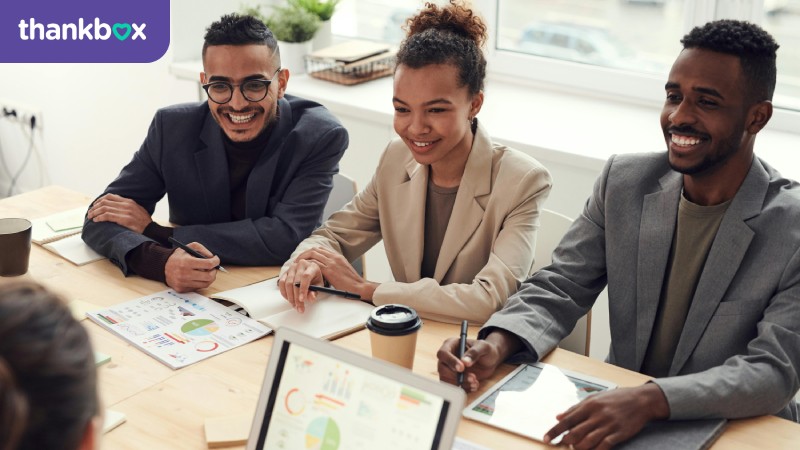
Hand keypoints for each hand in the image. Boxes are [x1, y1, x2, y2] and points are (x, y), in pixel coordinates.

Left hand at [88, 193, 151, 232]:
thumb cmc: (144, 222)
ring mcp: (126, 211)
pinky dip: (100, 217)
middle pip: (105, 202)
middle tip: (90, 212)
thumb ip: (127, 207)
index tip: (95, 205)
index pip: (110, 196)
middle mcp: (126, 204)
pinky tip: (96, 220)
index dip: (99, 200)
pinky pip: (108, 216)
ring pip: (104, 208)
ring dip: (95, 213)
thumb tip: (115, 208)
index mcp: (129, 201)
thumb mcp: (136, 210)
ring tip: (90, 217)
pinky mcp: (125, 219)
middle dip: (95, 207)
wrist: (151, 229)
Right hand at [164, 242, 218, 292]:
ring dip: (209, 278)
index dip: (216, 261)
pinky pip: (198, 288)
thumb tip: (212, 257)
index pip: (208, 264)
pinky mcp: (182, 289)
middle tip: (212, 268)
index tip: (216, 260)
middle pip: (209, 276)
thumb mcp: (189, 247)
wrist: (163, 266)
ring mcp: (183, 283)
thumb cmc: (179, 257)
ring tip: (206, 272)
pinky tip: (198, 277)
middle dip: (214, 271)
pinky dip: (201, 282)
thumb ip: (202, 250)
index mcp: (187, 262)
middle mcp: (184, 274)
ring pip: (205, 284)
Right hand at [278, 258, 322, 312]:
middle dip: (296, 297)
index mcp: (311, 267)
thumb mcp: (319, 285)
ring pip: (287, 283)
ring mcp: (291, 268)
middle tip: (299, 308)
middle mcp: (300, 265)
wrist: (309, 272)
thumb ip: (315, 292)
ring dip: (290, 297)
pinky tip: (289, 299)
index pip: (305, 277)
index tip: (302, 300)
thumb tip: (311, 298)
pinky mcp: (285, 272)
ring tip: (295, 305)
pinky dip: (284, 293)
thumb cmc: (315, 279)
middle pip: (295, 282)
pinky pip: (281, 283)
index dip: (303, 289)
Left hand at [296, 247, 377, 299]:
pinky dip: (307, 266)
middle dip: (304, 254)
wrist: (360, 287)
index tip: (304, 257)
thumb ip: (335, 268)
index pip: (321, 249)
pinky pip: (314, 264)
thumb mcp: (343, 270)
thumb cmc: (352, 283)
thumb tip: (325, 271)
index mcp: (337, 256)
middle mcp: (334, 257)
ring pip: (313, 255)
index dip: (310, 252)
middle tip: (297, 260)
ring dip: (303, 259)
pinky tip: (302, 271)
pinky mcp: (330, 270)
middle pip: (315, 250)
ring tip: (297, 265)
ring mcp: (332, 262)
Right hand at [437, 337, 504, 390]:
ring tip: (475, 382)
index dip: (450, 362)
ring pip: (446, 380)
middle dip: (456, 376)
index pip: (443, 353)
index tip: (462, 368)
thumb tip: (465, 362)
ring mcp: (449, 369)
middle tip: (472, 378)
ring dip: (461, 384)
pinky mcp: (453, 379)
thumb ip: (474, 353)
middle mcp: (447, 357)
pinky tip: (474, 385)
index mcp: (451, 344)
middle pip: (442, 369)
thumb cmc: (485, 350)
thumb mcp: (483, 347)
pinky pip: (453, 387)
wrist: (490, 360)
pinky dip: (464, 388)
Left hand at [544, 383, 669, 448]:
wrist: (641, 400)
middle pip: (575, 432)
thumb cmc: (616, 398)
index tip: (546, 438)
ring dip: (578, 448)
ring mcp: (608, 425)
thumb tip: (558, 416)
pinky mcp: (619, 433)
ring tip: (575, 449)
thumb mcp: (595, 398)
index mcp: (589, 405)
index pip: (567, 420)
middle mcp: (597, 415)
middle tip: (562, 445)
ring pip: (587, 441)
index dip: (555, 430)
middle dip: (566, 442)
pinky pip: (604, 445)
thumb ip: (576, 408)